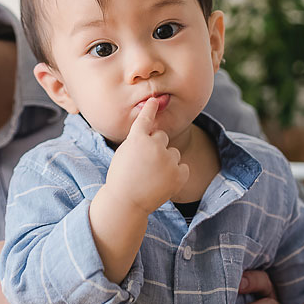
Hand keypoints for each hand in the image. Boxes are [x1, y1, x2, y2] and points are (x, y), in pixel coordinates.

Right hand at [106, 97, 188, 213]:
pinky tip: (163, 183)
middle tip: (146, 164)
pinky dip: (176, 174)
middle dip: (157, 146)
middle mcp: (155, 145)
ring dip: (167, 161)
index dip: (151, 108)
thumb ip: (137, 141)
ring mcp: (168, 160)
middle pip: (162, 137)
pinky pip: (182, 167)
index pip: (146, 119)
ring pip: (173, 153)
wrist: (126, 203)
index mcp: (137, 138)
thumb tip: (151, 135)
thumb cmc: (120, 178)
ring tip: (153, 177)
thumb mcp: (123, 153)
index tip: (156, 100)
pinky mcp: (179, 174)